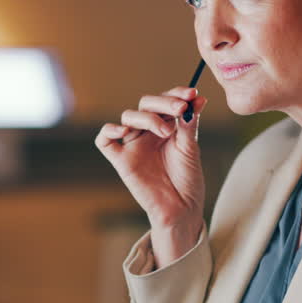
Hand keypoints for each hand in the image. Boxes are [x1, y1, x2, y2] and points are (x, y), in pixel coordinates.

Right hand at [95, 87, 206, 262]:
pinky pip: (104, 141)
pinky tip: (123, 130)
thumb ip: (189, 124)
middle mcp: (147, 132)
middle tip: (180, 109)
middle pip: (146, 104)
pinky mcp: (121, 160)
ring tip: (167, 132)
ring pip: (129, 116)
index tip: (192, 94)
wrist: (182, 208)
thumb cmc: (187, 179)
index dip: (176, 93)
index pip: (166, 100)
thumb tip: (196, 98)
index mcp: (166, 125)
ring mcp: (133, 144)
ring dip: (147, 117)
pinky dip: (109, 130)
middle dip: (164, 102)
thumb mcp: (191, 148)